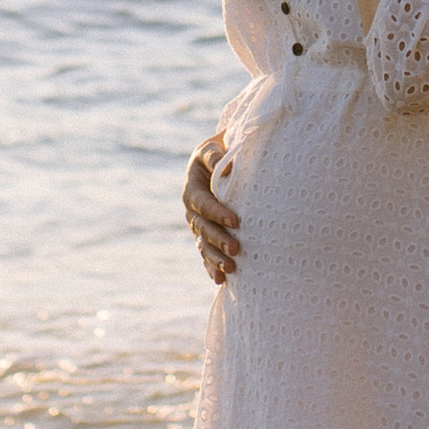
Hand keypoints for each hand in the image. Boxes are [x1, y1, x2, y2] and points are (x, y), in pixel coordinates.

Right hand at [184, 140, 240, 284]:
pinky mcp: (206, 236)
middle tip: (236, 249)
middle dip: (218, 240)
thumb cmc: (220, 151)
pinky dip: (211, 267)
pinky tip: (220, 281)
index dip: (217, 213)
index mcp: (192, 189)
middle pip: (203, 228)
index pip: (203, 203)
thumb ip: (215, 155)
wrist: (218, 160)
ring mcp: (198, 226)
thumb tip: (226, 167)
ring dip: (215, 258)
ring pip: (203, 245)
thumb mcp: (213, 148)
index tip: (236, 221)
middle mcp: (192, 211)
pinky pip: (206, 254)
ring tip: (231, 269)